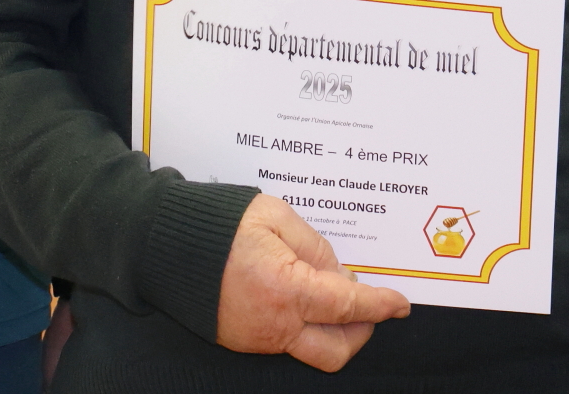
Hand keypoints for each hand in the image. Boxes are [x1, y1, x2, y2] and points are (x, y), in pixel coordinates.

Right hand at [216, 193, 409, 370]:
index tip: (401, 304)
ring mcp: (257, 338)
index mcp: (287, 289)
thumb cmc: (220, 224)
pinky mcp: (242, 340)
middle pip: (335, 350)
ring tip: (335, 294)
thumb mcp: (278, 217)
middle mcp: (274, 324)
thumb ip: (315, 246)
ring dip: (333, 330)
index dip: (380, 305)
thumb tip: (339, 273)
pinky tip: (305, 296)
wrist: (168, 244)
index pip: (348, 306)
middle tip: (371, 303)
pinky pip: (285, 342)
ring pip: (311, 349)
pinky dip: (304, 325)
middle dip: (362, 331)